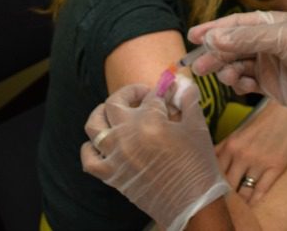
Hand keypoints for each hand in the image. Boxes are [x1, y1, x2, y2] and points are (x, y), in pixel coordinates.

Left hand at [81, 82, 228, 230]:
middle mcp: (126, 134)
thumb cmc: (197, 164)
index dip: (162, 91)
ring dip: (103, 113)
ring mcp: (115, 155)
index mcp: (149, 120)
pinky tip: (101, 143)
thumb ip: (188, 99)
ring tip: (116, 113)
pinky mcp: (111, 175)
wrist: (192, 203)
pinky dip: (90, 148)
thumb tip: (182, 83)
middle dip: (130, 94)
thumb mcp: (197, 126)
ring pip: (94, 125)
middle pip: (116, 102)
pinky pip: (89, 159)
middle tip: (144, 97)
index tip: (169, 92)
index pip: (151, 95)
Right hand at [188, 11, 286, 122]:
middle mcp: (266, 43)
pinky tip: (240, 86)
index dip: (213, 30)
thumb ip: (247, 38)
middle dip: (215, 54)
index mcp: (269, 24)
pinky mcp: (270, 86)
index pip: (235, 24)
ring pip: (236, 66)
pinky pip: (247, 83)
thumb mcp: (282, 38)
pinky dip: (240, 85)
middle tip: (199, 65)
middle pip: (231, 47)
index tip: (192, 36)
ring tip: (226, 77)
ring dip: (227, 71)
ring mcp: (268, 64)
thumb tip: (214, 39)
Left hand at [215, 100, 286, 203]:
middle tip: (223, 203)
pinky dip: (255, 200)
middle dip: (224, 196)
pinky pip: (261, 190)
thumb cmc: (262, 122)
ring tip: (237, 207)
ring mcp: (260, 162)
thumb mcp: (239, 132)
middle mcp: (243, 155)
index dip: (212, 184)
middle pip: (228, 185)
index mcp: (231, 146)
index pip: (216, 172)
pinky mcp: (276, 167)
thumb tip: (209, 161)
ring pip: (244, 191)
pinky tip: (251, 204)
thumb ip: (224, 148)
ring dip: (240, 201)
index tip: (211, 192)